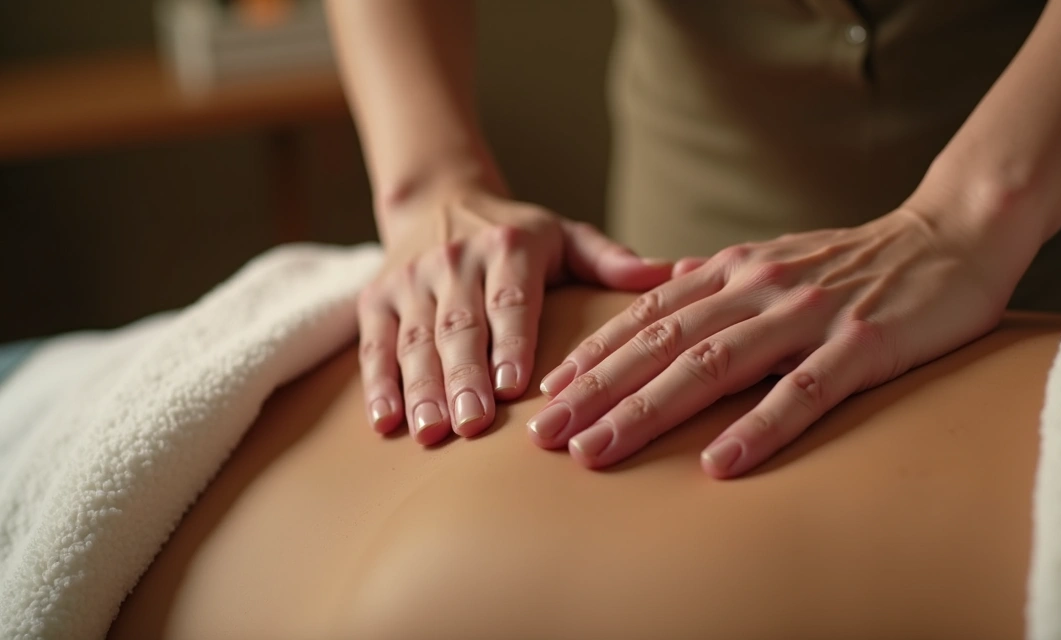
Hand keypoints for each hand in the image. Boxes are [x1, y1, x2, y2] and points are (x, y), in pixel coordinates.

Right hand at [357, 179, 671, 442]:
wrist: (438, 198)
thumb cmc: (519, 234)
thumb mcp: (566, 237)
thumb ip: (611, 261)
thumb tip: (674, 273)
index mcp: (509, 246)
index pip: (511, 298)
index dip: (511, 341)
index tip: (517, 386)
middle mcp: (455, 260)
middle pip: (459, 326)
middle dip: (464, 377)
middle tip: (473, 424)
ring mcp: (412, 281)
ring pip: (415, 340)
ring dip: (421, 388)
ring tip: (431, 432)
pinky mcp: (378, 298)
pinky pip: (375, 345)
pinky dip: (379, 385)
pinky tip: (386, 423)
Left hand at [526, 206, 1030, 477]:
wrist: (951, 235)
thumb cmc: (858, 259)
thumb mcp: (775, 256)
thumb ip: (719, 277)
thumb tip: (666, 284)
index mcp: (736, 271)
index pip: (648, 315)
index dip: (594, 354)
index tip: (547, 392)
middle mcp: (760, 288)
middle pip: (662, 344)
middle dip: (596, 391)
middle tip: (544, 436)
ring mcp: (810, 315)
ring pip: (713, 366)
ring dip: (649, 411)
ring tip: (599, 451)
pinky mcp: (864, 344)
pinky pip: (803, 390)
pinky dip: (758, 426)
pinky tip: (719, 464)